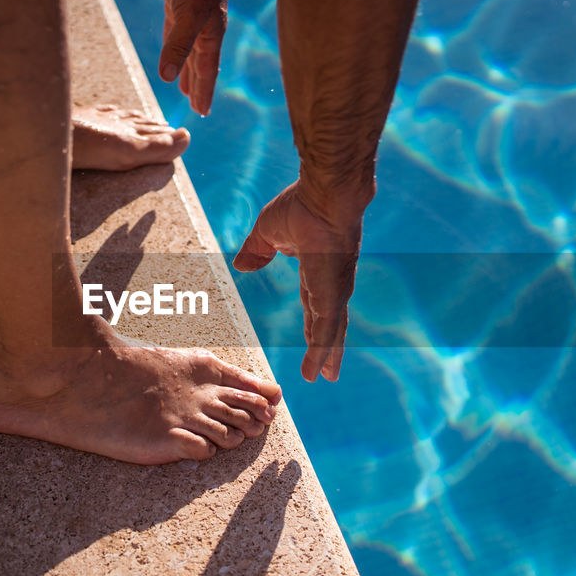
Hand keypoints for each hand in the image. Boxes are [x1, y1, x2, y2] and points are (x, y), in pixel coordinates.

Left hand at [159, 0, 231, 114]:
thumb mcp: (187, 14)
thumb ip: (177, 45)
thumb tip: (165, 77)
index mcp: (210, 35)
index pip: (206, 72)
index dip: (204, 93)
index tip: (202, 113)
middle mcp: (203, 28)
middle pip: (199, 65)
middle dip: (197, 85)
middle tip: (195, 106)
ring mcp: (191, 15)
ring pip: (187, 50)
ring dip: (185, 68)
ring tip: (182, 86)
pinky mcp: (178, 2)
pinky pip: (176, 31)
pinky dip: (174, 45)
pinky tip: (171, 52)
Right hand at [233, 183, 362, 381]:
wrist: (324, 197)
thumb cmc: (302, 206)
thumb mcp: (269, 233)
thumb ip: (256, 250)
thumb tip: (242, 265)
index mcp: (317, 268)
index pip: (315, 301)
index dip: (313, 321)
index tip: (311, 336)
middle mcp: (330, 283)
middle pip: (328, 322)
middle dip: (327, 345)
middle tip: (328, 368)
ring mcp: (333, 291)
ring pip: (331, 332)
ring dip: (328, 356)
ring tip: (327, 377)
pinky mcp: (332, 297)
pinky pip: (327, 332)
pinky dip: (323, 353)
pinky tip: (319, 372)